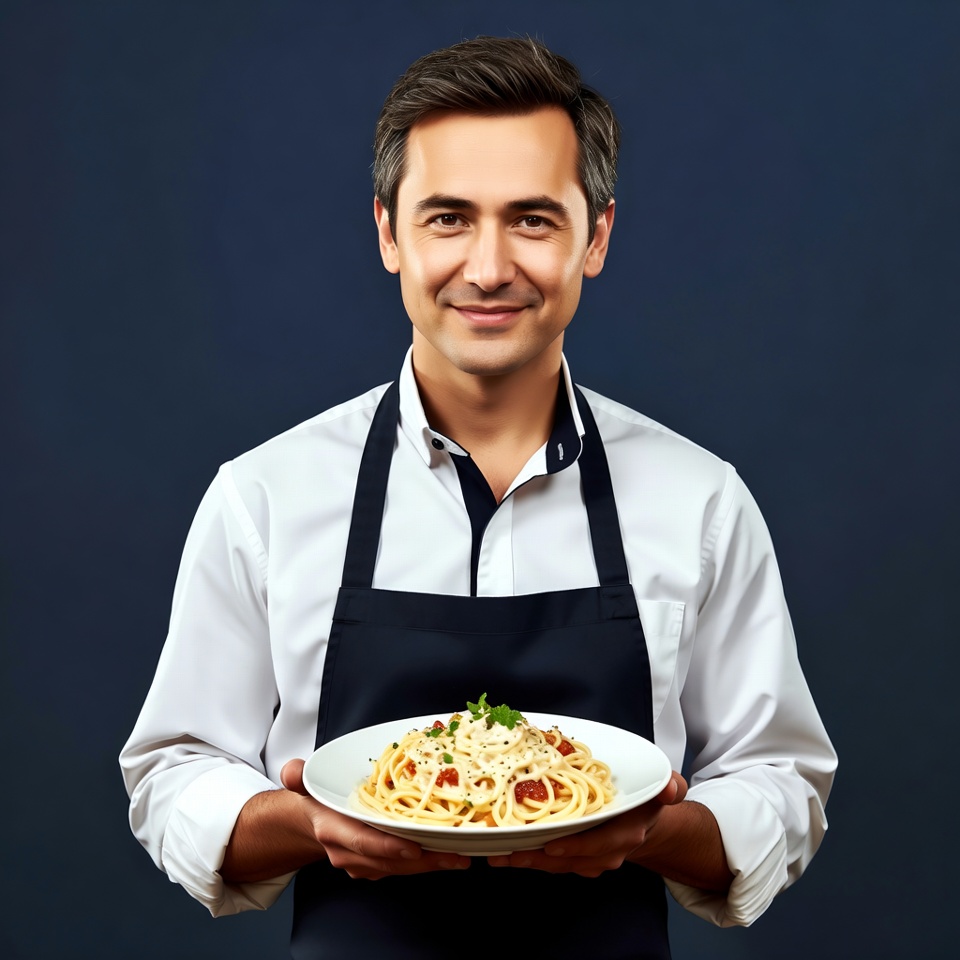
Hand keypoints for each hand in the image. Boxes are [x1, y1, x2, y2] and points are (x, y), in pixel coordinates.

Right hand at [280, 759, 469, 879]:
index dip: (387, 846)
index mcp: (332, 830)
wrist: (311, 823)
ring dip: (430, 864)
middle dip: (423, 860)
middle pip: (388, 860)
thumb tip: (293, 770)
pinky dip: (426, 862)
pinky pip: (403, 868)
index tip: (414, 848)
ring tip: (460, 857)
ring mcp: (363, 864)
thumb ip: (299, 776)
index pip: (361, 842)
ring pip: (400, 868)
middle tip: (454, 854)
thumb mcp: (305, 783)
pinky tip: (448, 854)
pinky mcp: (376, 867)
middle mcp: (348, 852)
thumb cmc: (316, 799)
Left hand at [487, 771, 687, 877]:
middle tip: (507, 852)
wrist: (643, 824)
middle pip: (568, 860)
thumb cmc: (646, 801)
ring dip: (525, 861)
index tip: (550, 845)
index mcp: (624, 834)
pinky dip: (527, 857)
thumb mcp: (662, 788)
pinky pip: (548, 861)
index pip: (598, 845)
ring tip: (497, 854)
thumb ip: (668, 787)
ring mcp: (588, 859)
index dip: (575, 847)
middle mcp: (604, 852)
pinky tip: (504, 850)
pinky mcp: (572, 859)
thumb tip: (671, 788)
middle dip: (536, 859)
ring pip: (553, 864)